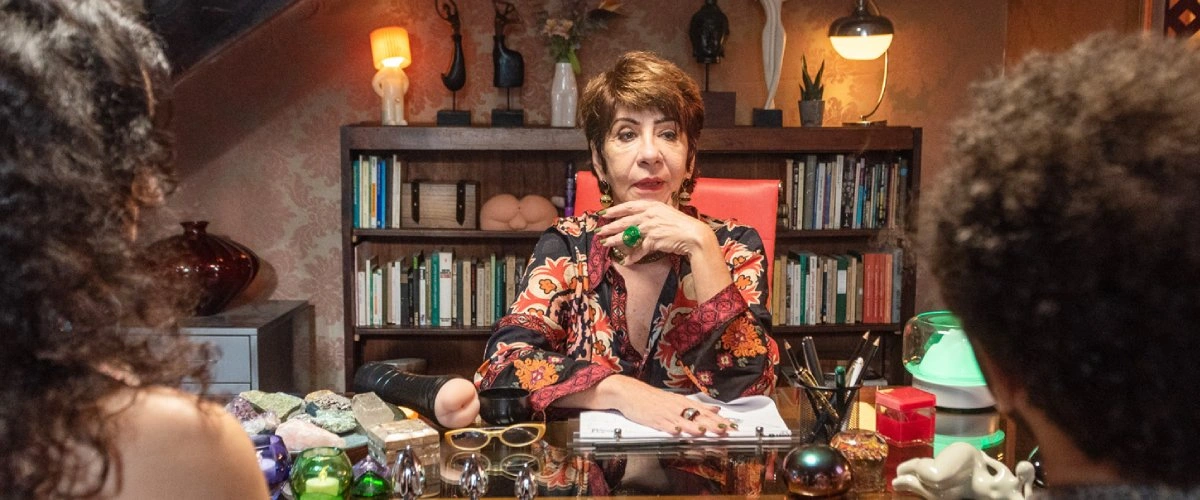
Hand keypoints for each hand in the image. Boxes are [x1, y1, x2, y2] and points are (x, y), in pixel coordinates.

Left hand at [596, 200, 713, 262]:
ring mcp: (650, 227)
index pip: (628, 206)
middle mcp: (649, 214)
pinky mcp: (653, 240)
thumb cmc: (681, 224)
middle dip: (610, 226)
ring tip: (605, 243)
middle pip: (624, 220)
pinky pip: (640, 250)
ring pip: (628, 234)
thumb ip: (651, 214)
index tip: (603, 213)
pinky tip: (626, 261)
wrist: (694, 235)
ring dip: (614, 240)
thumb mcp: (665, 213)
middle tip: (599, 231)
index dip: (614, 210)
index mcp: (651, 205)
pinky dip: (633, 257)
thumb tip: (639, 220)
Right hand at [598, 375, 734, 435]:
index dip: (720, 419)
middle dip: (712, 424)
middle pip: (698, 416)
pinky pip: (665, 424)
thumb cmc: (653, 399)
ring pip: (683, 420)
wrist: (630, 392)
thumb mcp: (677, 400)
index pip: (706, 412)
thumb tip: (716, 409)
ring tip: (706, 431)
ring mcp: (666, 413)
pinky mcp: (654, 419)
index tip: (733, 426)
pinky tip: (679, 432)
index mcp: (684, 402)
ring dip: (695, 426)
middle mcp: (677, 407)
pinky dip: (672, 428)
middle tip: (726, 430)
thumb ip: (697, 406)